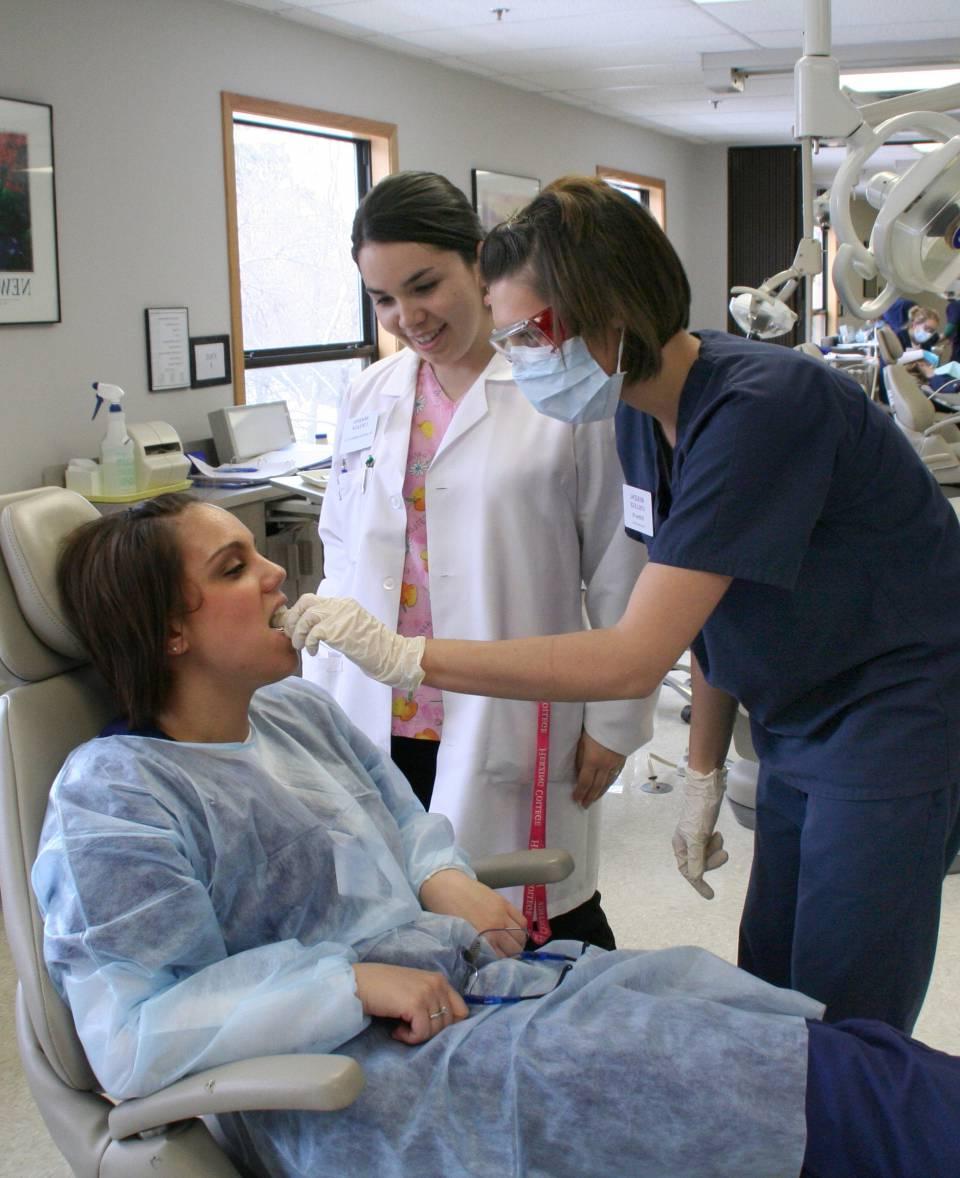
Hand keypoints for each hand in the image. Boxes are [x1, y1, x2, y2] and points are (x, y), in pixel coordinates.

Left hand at [281, 595, 425, 690]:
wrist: (392, 656)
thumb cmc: (375, 649)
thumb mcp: (352, 629)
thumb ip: (334, 624)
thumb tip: (313, 630)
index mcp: (344, 604)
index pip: (313, 600)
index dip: (299, 613)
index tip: (295, 628)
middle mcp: (341, 606)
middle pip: (306, 602)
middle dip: (294, 618)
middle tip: (293, 635)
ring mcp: (340, 617)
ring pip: (306, 616)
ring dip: (298, 633)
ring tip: (301, 646)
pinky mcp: (339, 631)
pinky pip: (313, 632)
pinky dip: (308, 643)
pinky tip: (313, 652)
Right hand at [352, 963, 467, 1043]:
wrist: (359, 984)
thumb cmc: (384, 989)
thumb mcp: (414, 990)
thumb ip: (432, 1000)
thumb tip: (448, 1026)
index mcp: (439, 979)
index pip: (462, 1010)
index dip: (448, 1025)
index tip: (428, 1027)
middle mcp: (437, 983)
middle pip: (448, 1024)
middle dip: (429, 1031)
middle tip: (409, 1027)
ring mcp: (427, 992)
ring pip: (435, 1030)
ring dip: (417, 1035)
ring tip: (400, 1027)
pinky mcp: (415, 1003)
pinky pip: (422, 1033)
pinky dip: (409, 1037)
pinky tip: (396, 1030)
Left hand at [419, 869, 526, 954]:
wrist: (447, 887)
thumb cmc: (446, 914)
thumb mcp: (459, 938)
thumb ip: (474, 949)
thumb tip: (486, 959)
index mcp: (481, 940)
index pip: (501, 959)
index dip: (501, 964)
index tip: (499, 964)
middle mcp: (495, 929)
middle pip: (514, 949)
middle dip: (512, 955)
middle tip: (508, 955)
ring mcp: (502, 915)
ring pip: (521, 936)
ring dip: (518, 942)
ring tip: (513, 944)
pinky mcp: (504, 903)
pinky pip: (522, 920)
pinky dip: (522, 928)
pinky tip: (515, 930)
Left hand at [572, 730, 627, 807]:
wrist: (618, 720)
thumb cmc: (596, 727)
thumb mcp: (583, 741)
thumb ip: (580, 757)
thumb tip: (579, 771)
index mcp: (592, 761)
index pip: (585, 782)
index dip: (580, 792)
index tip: (575, 799)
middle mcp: (604, 766)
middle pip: (596, 786)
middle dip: (589, 797)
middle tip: (584, 805)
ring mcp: (615, 764)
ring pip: (607, 783)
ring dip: (599, 793)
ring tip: (594, 800)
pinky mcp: (622, 760)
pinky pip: (614, 776)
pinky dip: (608, 784)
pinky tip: (606, 786)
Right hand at [671, 766, 728, 899]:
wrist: (706, 792)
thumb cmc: (698, 815)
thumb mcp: (697, 838)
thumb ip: (696, 858)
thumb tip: (695, 878)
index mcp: (680, 846)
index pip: (688, 871)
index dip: (698, 884)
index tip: (711, 896)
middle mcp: (687, 844)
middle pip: (701, 863)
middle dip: (713, 860)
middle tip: (723, 854)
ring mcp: (697, 838)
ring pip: (708, 855)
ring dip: (715, 849)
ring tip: (718, 836)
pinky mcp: (705, 832)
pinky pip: (712, 846)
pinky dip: (717, 843)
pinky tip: (717, 833)